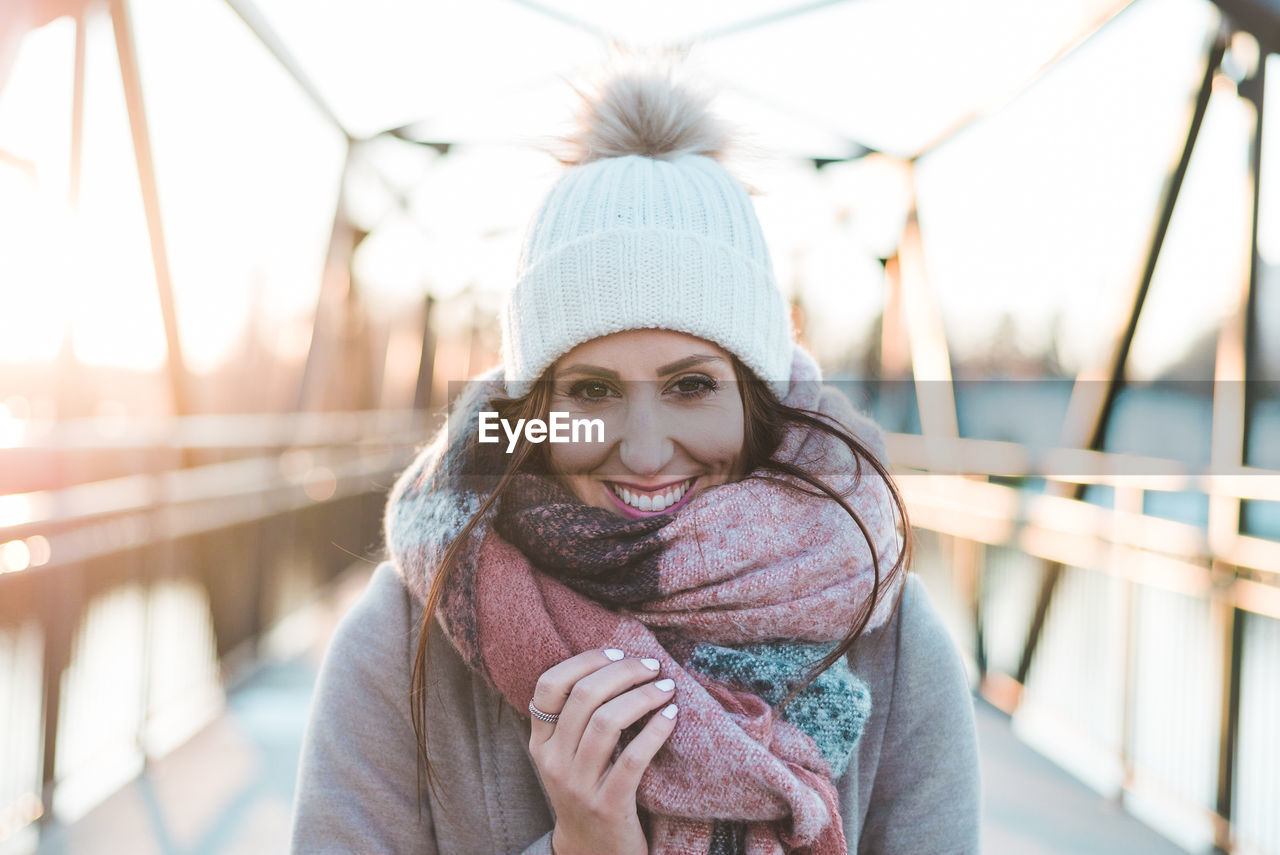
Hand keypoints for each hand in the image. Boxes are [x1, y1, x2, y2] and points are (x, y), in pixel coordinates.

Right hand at [528, 648, 678, 854]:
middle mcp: (553, 762)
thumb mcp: (569, 756)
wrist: (593, 852)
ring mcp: (578, 786)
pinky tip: (671, 717)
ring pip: (606, 722)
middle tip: (652, 665)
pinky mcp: (608, 806)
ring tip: (666, 688)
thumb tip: (616, 662)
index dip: (584, 661)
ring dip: (642, 696)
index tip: (617, 651)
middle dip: (623, 672)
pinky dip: (655, 731)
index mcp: (541, 744)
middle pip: (583, 697)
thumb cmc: (589, 791)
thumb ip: (578, 718)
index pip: (548, 686)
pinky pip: (633, 759)